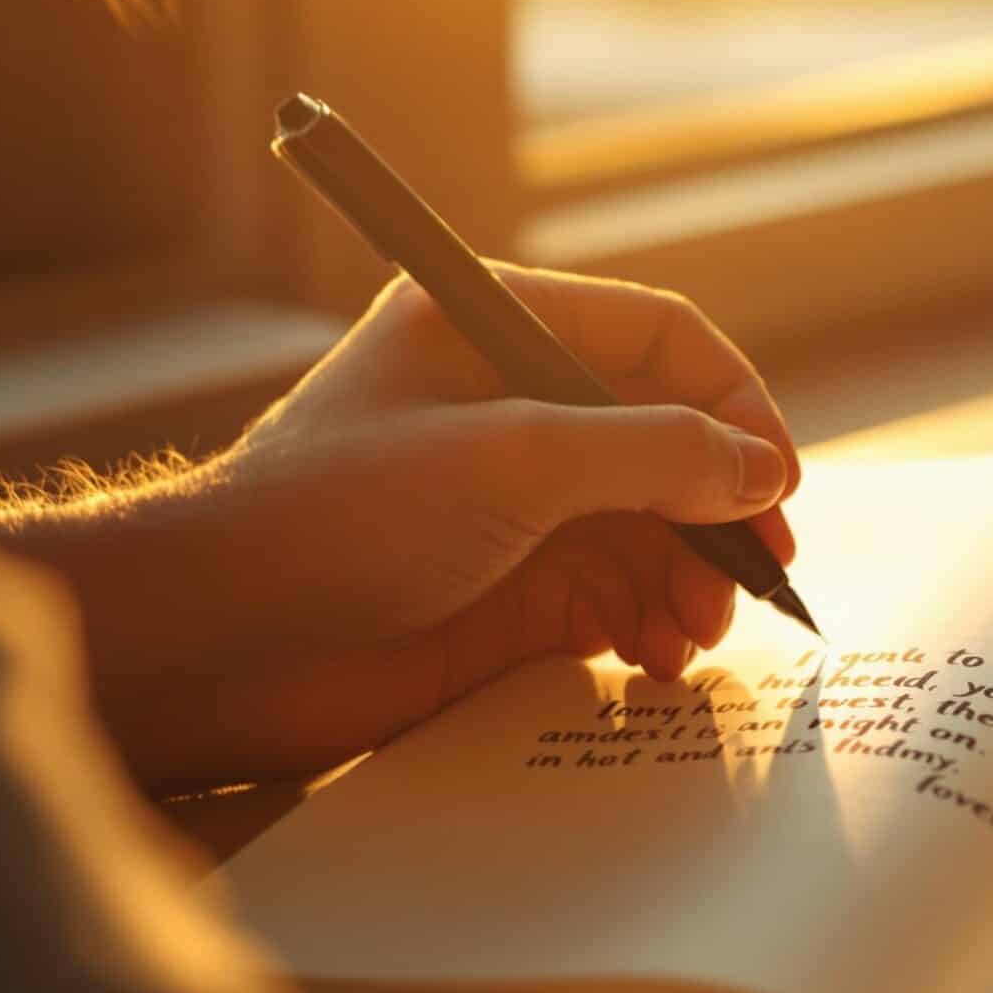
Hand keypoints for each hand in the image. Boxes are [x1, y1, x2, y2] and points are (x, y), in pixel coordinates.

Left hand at [0, 265, 800, 788]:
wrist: (215, 645)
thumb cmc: (336, 519)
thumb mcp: (512, 460)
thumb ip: (651, 455)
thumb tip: (760, 471)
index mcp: (494, 330)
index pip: (658, 340)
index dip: (733, 402)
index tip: (777, 480)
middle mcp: (511, 409)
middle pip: (668, 442)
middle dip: (719, 511)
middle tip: (761, 577)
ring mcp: (511, 505)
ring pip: (651, 530)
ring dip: (691, 581)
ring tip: (694, 637)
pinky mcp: (505, 592)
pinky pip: (615, 599)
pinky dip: (651, 628)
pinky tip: (655, 662)